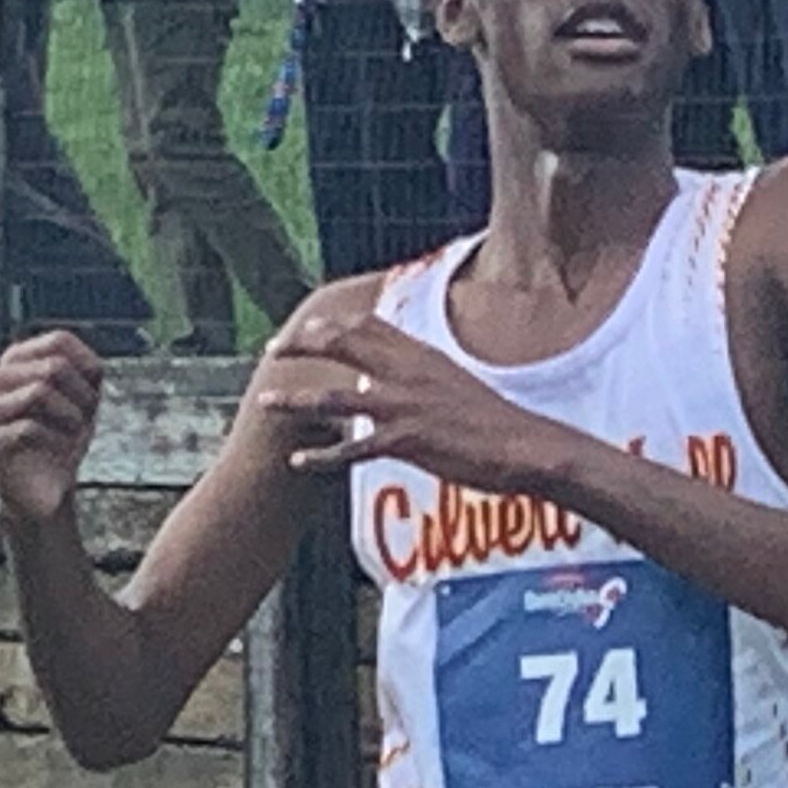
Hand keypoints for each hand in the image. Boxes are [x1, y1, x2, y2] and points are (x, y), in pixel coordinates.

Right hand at [0, 327, 105, 528]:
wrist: (49, 487)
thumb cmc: (64, 437)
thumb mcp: (84, 399)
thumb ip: (87, 369)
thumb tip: (77, 358)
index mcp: (19, 362)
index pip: (59, 341)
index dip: (86, 368)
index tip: (90, 395)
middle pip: (53, 367)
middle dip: (80, 396)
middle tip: (82, 420)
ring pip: (39, 392)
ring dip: (69, 417)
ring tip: (72, 433)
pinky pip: (28, 428)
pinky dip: (56, 440)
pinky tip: (59, 450)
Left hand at [252, 305, 556, 489]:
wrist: (522, 445)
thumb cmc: (494, 419)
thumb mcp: (456, 380)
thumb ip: (421, 373)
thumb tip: (397, 375)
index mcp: (420, 354)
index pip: (366, 325)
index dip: (328, 324)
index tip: (301, 329)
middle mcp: (406, 373)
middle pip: (341, 345)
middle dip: (300, 344)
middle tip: (272, 351)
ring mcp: (403, 406)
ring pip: (334, 398)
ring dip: (295, 401)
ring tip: (265, 402)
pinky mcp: (406, 441)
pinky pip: (352, 449)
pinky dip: (322, 457)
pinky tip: (299, 462)